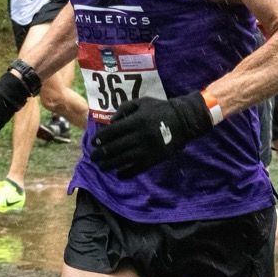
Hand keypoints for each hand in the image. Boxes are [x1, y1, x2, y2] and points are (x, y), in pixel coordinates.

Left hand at [92, 93, 212, 177]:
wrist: (184, 120)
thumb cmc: (160, 109)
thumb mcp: (142, 102)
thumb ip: (124, 108)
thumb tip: (111, 121)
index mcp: (136, 121)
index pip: (113, 132)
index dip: (101, 138)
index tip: (93, 142)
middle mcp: (140, 136)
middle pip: (115, 147)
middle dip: (101, 154)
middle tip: (93, 157)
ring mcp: (147, 149)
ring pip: (124, 160)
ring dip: (110, 164)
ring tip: (101, 166)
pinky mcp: (155, 159)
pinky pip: (138, 169)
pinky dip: (127, 173)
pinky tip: (119, 174)